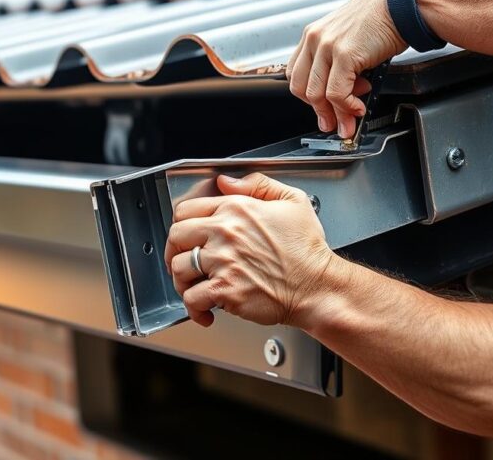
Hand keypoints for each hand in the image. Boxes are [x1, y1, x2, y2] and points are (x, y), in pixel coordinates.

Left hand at [163, 173, 334, 327]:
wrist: (318, 286)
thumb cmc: (307, 250)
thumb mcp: (292, 201)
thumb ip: (257, 184)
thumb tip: (226, 181)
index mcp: (236, 209)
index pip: (187, 210)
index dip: (182, 224)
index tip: (186, 237)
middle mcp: (226, 233)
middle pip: (175, 237)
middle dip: (174, 251)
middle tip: (183, 261)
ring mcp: (223, 262)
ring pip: (179, 268)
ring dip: (182, 280)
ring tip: (194, 286)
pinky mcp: (225, 290)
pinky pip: (191, 298)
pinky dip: (194, 307)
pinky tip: (205, 310)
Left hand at [286, 0, 405, 137]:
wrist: (403, 2)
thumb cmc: (383, 18)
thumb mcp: (350, 39)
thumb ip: (339, 64)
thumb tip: (342, 98)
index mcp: (313, 34)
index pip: (296, 74)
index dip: (309, 97)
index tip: (323, 110)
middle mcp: (314, 38)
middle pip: (302, 88)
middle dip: (319, 112)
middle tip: (334, 124)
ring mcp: (327, 45)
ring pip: (317, 94)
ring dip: (335, 114)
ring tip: (350, 120)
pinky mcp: (343, 54)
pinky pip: (336, 93)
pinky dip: (347, 107)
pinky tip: (359, 108)